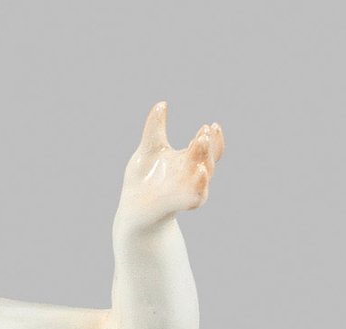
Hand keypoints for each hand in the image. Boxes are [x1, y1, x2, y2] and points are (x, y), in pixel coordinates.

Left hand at [119, 103, 223, 227]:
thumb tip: (162, 104)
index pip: (207, 147)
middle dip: (208, 145)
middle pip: (208, 158)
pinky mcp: (180, 203)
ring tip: (200, 142)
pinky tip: (200, 173)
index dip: (213, 138)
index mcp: (187, 160)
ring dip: (205, 159)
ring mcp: (187, 189)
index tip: (211, 125)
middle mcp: (191, 174)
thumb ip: (155, 128)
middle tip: (204, 130)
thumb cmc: (143, 179)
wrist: (131, 209)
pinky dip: (200, 186)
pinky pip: (197, 196)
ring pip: (205, 175)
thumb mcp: (148, 149)